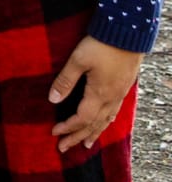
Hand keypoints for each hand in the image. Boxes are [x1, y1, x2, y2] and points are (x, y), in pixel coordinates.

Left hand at [49, 35, 142, 152]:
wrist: (128, 33)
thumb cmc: (101, 45)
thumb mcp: (78, 60)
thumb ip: (65, 81)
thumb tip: (52, 100)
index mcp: (99, 94)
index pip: (82, 119)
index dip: (67, 127)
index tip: (54, 133)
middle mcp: (112, 98)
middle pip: (94, 124)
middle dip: (77, 136)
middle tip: (64, 148)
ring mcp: (120, 94)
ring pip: (106, 120)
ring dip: (94, 132)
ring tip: (85, 144)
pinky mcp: (124, 87)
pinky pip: (114, 111)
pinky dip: (106, 121)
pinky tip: (104, 122)